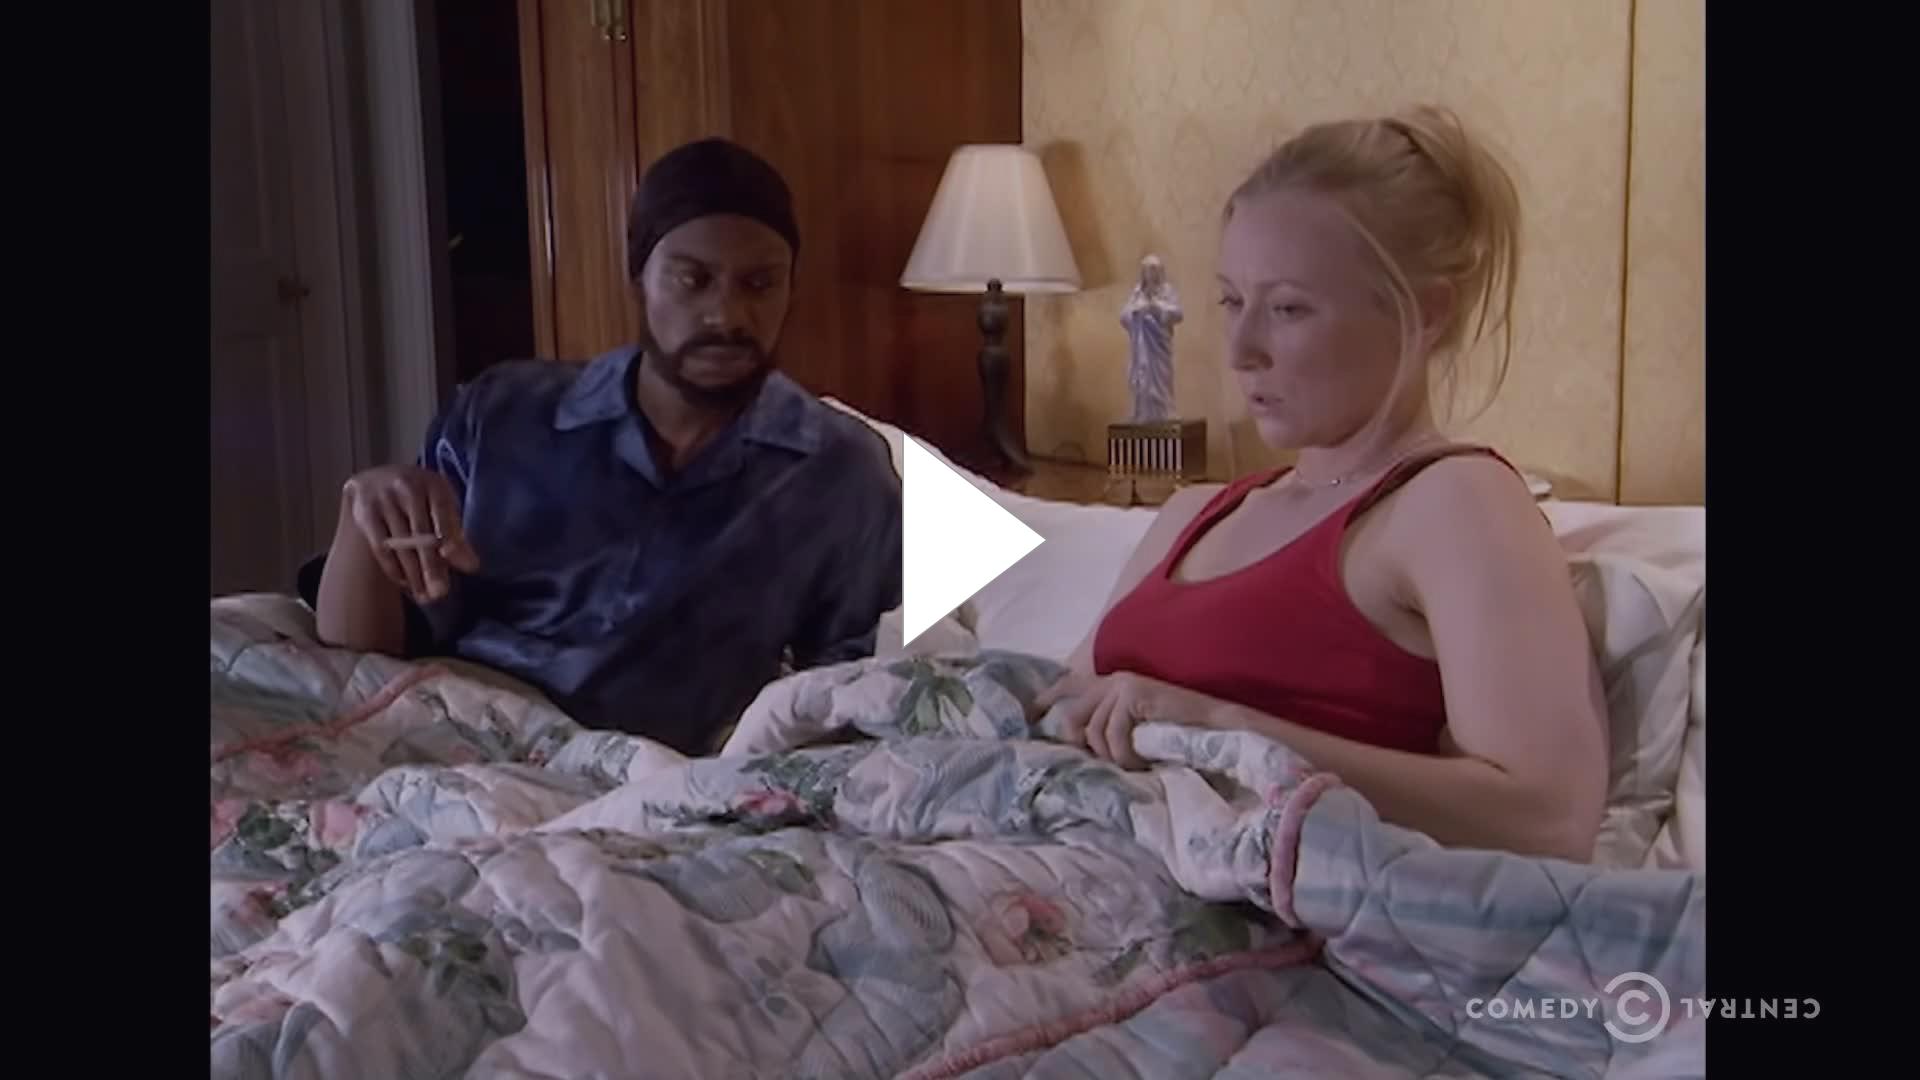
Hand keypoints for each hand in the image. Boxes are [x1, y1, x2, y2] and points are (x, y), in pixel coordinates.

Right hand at [339, 465, 479, 603]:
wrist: (377, 479)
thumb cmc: (421, 499)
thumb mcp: (442, 508)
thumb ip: (457, 535)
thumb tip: (471, 566)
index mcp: (434, 484)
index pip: (443, 513)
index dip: (449, 536)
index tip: (455, 560)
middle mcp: (407, 486)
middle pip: (421, 532)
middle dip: (431, 565)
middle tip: (440, 593)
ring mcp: (383, 498)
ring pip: (400, 543)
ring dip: (413, 574)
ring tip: (425, 596)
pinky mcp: (365, 512)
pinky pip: (381, 546)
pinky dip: (393, 568)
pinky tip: (405, 583)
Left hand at [1033, 670, 1216, 769]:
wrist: (1214, 727)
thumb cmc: (1176, 734)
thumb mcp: (1134, 730)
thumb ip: (1107, 728)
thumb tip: (1076, 747)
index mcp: (1109, 685)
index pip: (1066, 687)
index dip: (1044, 702)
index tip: (1027, 719)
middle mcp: (1111, 680)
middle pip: (1072, 717)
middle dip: (1082, 747)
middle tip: (1108, 765)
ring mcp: (1121, 685)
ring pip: (1093, 732)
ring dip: (1112, 757)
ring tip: (1134, 765)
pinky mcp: (1132, 694)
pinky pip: (1112, 734)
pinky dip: (1124, 755)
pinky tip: (1140, 762)